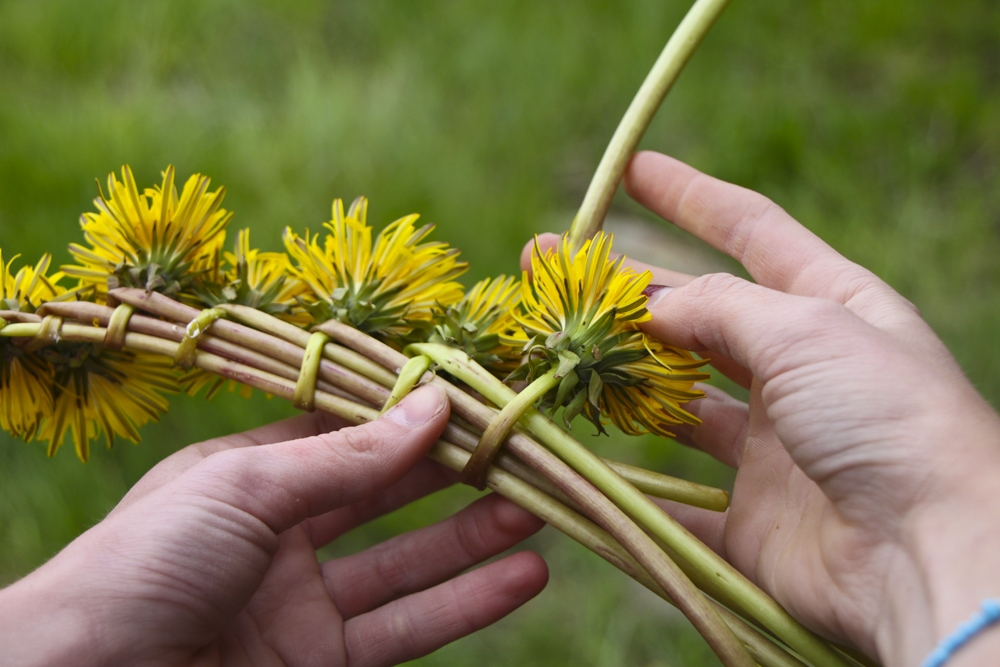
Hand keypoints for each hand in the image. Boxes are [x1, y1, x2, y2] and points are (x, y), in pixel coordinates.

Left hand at [0, 385, 547, 666]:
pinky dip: (466, 602)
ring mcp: (302, 604)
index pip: (349, 434)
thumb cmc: (142, 562)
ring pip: (408, 564)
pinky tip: (521, 576)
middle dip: (455, 475)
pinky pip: (406, 628)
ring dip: (476, 538)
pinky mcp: (321, 664)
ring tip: (541, 511)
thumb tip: (434, 401)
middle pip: (386, 496)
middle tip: (524, 453)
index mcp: (248, 476)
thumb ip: (347, 454)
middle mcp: (280, 535)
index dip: (411, 417)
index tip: (477, 399)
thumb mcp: (244, 486)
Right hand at [527, 152, 999, 666]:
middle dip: (624, 288)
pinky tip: (577, 460)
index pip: (752, 231)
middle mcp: (799, 372)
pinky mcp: (751, 520)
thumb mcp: (804, 328)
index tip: (632, 169)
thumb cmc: (885, 416)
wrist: (930, 552)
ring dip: (617, 378)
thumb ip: (718, 308)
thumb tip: (650, 305)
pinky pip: (676, 501)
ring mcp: (772, 448)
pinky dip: (628, 487)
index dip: (690, 196)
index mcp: (830, 308)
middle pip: (696, 316)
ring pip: (677, 403)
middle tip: (547, 264)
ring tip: (554, 351)